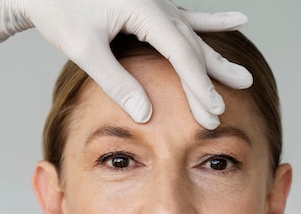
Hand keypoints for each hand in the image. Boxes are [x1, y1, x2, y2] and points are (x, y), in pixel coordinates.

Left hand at [0, 0, 252, 128]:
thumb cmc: (57, 8)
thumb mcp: (84, 48)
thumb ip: (116, 81)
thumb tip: (146, 115)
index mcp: (142, 7)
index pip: (179, 51)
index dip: (196, 83)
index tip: (210, 109)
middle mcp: (155, 2)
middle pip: (191, 45)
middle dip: (208, 79)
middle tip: (227, 106)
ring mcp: (156, 2)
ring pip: (193, 35)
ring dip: (216, 59)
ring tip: (244, 78)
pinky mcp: (150, 7)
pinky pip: (186, 18)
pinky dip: (210, 24)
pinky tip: (237, 21)